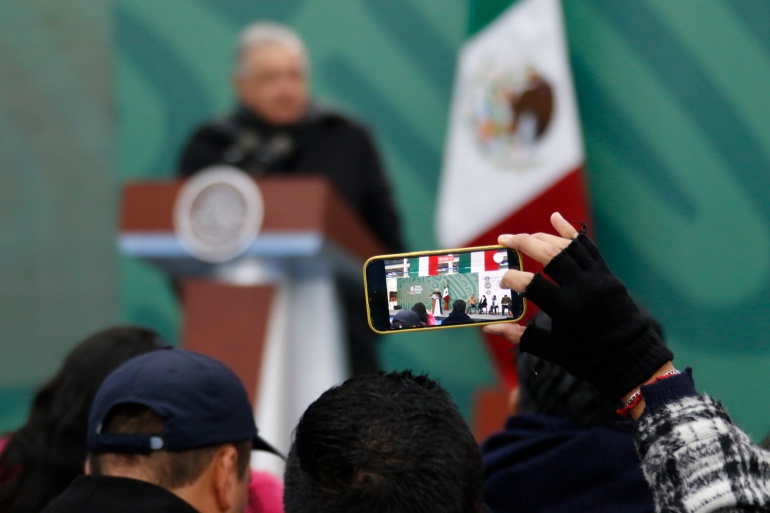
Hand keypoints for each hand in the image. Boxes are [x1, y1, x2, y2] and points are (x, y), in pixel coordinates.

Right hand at [484, 212, 672, 401]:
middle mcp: (581, 288)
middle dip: (522, 243)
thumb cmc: (587, 358)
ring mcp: (597, 277)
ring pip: (566, 247)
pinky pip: (587, 246)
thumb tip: (489, 329)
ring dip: (542, 238)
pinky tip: (555, 218)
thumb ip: (520, 336)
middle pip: (548, 255)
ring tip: (523, 238)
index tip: (502, 280)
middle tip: (503, 241)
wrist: (631, 357)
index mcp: (565, 309)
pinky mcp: (606, 274)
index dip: (512, 279)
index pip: (531, 284)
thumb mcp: (551, 350)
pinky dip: (570, 232)